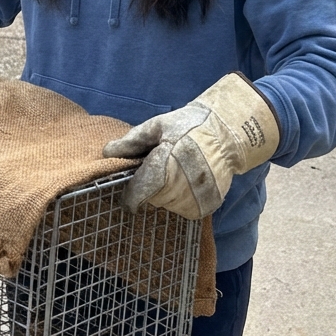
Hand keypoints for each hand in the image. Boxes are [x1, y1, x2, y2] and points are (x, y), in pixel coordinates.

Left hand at [102, 73, 279, 218]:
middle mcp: (181, 187)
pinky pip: (185, 209)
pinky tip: (188, 181)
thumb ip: (132, 141)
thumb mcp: (158, 126)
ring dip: (167, 193)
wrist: (227, 133)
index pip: (138, 194)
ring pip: (168, 205)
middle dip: (151, 187)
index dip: (130, 196)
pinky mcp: (208, 205)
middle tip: (162, 168)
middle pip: (152, 199)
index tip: (129, 194)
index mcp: (164, 167)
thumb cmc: (189, 126)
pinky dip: (183, 198)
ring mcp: (196, 198)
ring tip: (177, 171)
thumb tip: (108, 152)